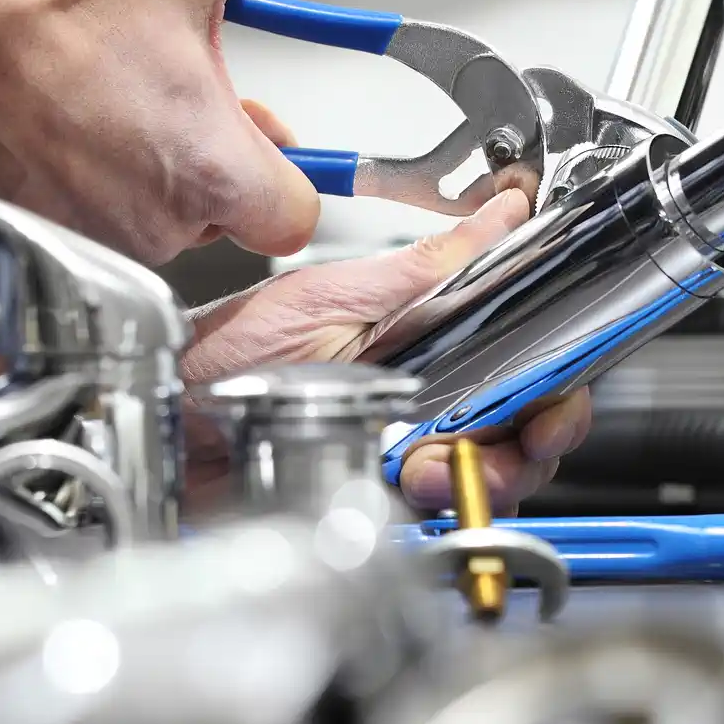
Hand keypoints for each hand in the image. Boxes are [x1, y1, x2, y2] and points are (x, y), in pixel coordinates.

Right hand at [0, 0, 319, 265]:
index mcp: (212, 170)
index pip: (291, 219)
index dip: (286, 174)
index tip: (267, 141)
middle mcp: (155, 225)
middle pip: (216, 213)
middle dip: (205, 153)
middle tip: (174, 88)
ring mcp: (91, 237)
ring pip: (148, 213)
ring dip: (140, 163)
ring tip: (103, 91)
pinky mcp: (35, 232)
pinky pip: (82, 211)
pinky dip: (78, 172)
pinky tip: (57, 114)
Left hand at [182, 190, 591, 514]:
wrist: (168, 418)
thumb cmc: (229, 354)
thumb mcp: (331, 296)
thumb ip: (423, 267)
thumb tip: (500, 212)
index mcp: (425, 338)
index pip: (521, 360)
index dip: (553, 383)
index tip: (555, 399)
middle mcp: (421, 396)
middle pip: (520, 426)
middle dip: (529, 440)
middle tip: (511, 443)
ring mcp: (398, 449)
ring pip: (489, 474)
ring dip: (484, 473)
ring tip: (440, 461)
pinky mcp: (374, 493)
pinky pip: (436, 511)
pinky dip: (437, 503)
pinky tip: (411, 484)